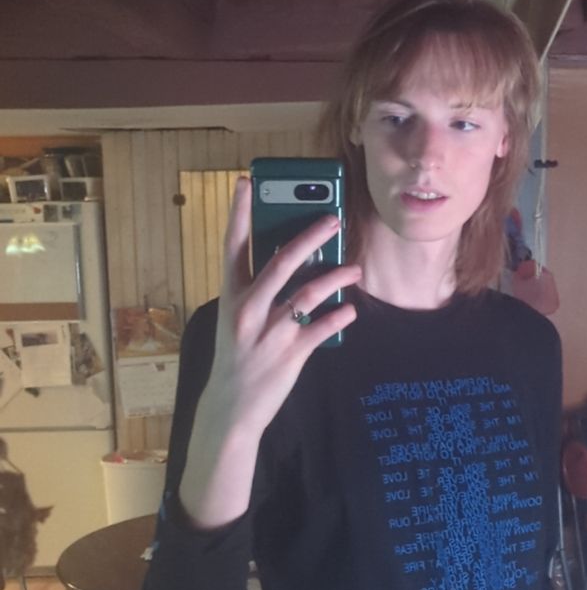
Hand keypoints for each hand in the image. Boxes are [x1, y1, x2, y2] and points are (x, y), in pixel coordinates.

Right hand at [212, 176, 360, 432]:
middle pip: (281, 261)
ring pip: (307, 293)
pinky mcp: (290, 355)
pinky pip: (321, 329)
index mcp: (231, 296)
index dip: (239, 212)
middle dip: (310, 236)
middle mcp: (247, 310)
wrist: (231, 407)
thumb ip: (256, 291)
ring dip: (335, 277)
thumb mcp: (235, 320)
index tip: (247, 182)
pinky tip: (351, 311)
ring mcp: (269, 333)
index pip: (233, 245)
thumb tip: (292, 260)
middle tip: (333, 219)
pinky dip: (339, 318)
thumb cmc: (237, 357)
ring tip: (354, 270)